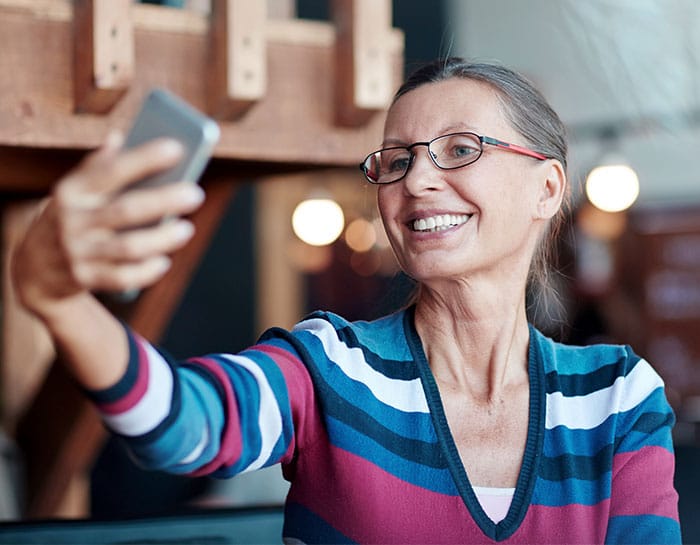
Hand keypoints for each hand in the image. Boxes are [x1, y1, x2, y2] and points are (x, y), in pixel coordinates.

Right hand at [12, 132, 205, 319]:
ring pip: (128, 247)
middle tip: (196, 194)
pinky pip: (121, 277)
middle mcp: (72, 220)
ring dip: (162, 239)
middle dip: (163, 201)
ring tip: (187, 229)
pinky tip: (164, 261)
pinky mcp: (84, 278)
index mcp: (72, 190)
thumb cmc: (72, 218)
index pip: (110, 170)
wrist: (33, 268)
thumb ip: (98, 166)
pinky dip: (146, 271)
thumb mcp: (75, 190)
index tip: (176, 148)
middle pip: (125, 210)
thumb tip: (120, 137)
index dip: (144, 159)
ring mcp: (77, 251)